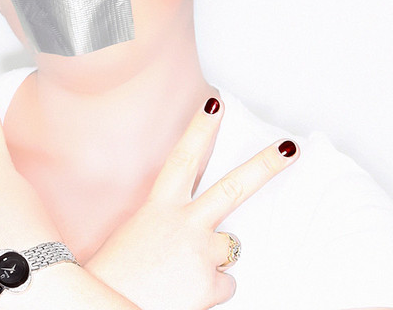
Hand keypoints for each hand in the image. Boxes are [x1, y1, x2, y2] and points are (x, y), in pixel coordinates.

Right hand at [85, 98, 298, 309]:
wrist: (103, 306)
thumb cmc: (116, 271)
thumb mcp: (137, 232)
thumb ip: (168, 221)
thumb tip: (195, 226)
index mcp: (159, 206)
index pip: (183, 157)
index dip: (201, 127)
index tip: (216, 102)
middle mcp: (184, 224)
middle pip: (232, 188)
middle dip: (264, 165)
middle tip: (289, 147)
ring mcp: (200, 253)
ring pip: (230, 246)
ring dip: (212, 257)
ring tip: (180, 272)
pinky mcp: (209, 284)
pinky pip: (224, 282)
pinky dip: (209, 288)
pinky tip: (185, 292)